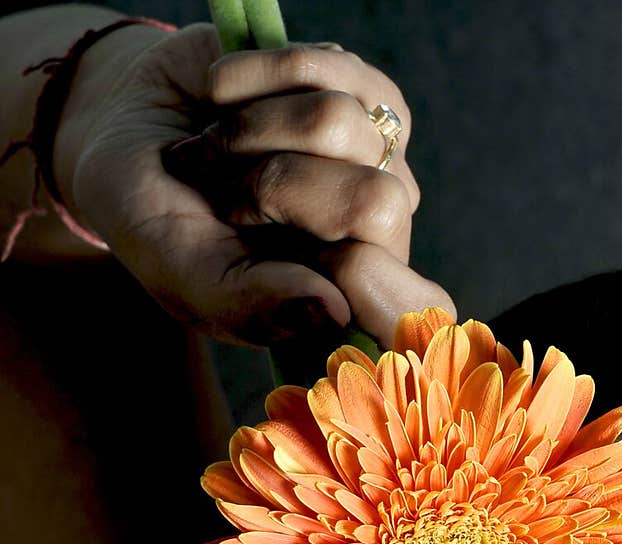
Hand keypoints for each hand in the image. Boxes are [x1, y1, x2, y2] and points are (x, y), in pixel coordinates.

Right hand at [56, 23, 454, 345]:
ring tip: (213, 147)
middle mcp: (377, 233)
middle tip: (221, 197)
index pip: (407, 303)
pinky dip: (252, 75)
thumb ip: (256, 306)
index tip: (289, 266)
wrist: (129, 134)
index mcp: (348, 299)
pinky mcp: (359, 86)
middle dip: (272, 187)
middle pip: (372, 203)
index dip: (356, 278)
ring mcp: (375, 155)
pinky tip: (220, 95)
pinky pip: (324, 67)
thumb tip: (334, 311)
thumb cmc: (158, 224)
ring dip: (250, 129)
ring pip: (342, 123)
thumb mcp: (187, 277)